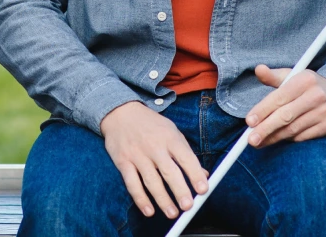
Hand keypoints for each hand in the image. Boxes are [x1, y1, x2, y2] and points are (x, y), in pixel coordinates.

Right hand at [99, 101, 208, 219]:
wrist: (121, 112)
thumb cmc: (151, 125)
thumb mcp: (172, 132)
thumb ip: (186, 153)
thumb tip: (203, 174)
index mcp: (170, 138)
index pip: (186, 158)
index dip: (195, 174)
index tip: (203, 189)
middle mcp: (154, 146)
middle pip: (169, 172)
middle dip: (180, 191)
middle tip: (188, 206)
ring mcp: (138, 155)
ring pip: (151, 181)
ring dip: (162, 199)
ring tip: (172, 213)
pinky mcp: (123, 162)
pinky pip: (132, 184)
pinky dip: (140, 199)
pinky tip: (149, 210)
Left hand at [244, 64, 325, 147]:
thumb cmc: (308, 86)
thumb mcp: (293, 76)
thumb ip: (273, 76)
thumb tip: (258, 69)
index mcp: (305, 80)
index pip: (279, 98)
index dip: (263, 110)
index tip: (249, 121)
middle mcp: (316, 96)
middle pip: (286, 116)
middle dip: (265, 129)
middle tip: (251, 139)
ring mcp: (324, 112)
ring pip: (293, 129)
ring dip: (274, 137)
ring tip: (259, 141)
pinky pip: (302, 137)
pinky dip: (288, 139)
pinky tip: (278, 139)